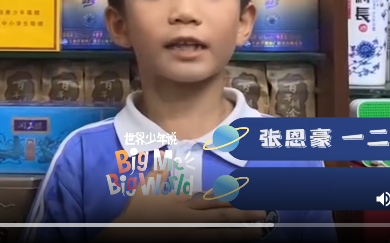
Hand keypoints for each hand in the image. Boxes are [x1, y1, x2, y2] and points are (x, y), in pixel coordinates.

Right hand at [115, 168, 265, 241]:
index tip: (246, 192)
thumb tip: (167, 155)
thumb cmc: (134, 211)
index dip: (230, 196)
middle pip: (220, 216)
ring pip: (219, 233)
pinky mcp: (188, 241)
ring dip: (240, 231)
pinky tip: (237, 240)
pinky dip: (225, 240)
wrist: (126, 233)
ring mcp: (189, 233)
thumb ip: (158, 173)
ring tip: (259, 230)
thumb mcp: (144, 188)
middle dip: (242, 215)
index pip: (210, 199)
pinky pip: (211, 242)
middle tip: (263, 214)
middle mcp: (189, 217)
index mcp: (181, 202)